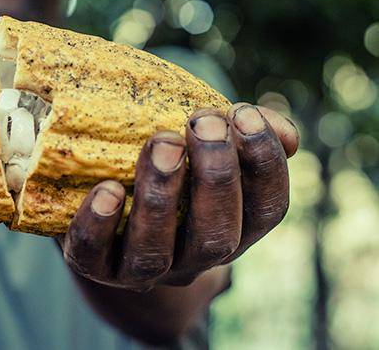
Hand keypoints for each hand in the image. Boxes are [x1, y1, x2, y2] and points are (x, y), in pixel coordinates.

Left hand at [62, 103, 298, 290]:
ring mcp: (142, 270)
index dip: (264, 164)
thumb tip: (288, 133)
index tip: (244, 114)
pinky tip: (106, 189)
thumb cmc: (164, 164)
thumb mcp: (202, 146)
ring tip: (161, 143)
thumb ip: (239, 134)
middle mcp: (193, 258)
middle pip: (216, 236)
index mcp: (232, 228)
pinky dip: (99, 225)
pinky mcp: (95, 267)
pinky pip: (94, 258)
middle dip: (215, 176)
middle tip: (203, 122)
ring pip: (156, 252)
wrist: (102, 210)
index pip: (268, 209)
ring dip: (161, 197)